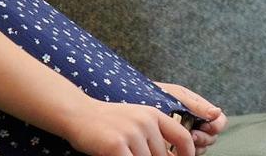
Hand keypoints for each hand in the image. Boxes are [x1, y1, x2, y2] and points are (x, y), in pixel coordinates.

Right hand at [60, 100, 195, 155]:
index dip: (188, 153)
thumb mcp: (135, 121)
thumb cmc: (107, 122)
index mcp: (153, 115)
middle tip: (134, 154)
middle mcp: (145, 122)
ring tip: (122, 152)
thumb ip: (153, 136)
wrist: (77, 114)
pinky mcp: (116, 145)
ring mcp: (131, 133)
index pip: (182, 137)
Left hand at [156, 82, 227, 152]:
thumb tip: (217, 112)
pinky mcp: (176, 145)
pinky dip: (186, 152)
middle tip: (193, 135)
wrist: (130, 101)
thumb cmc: (153, 93)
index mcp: (198, 109)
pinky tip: (176, 148)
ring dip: (196, 146)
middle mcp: (196, 123)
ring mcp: (186, 135)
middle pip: (212, 136)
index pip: (218, 120)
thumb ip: (195, 105)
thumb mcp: (175, 95)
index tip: (205, 125)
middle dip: (204, 137)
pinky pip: (188, 153)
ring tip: (183, 140)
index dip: (216, 125)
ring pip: (202, 147)